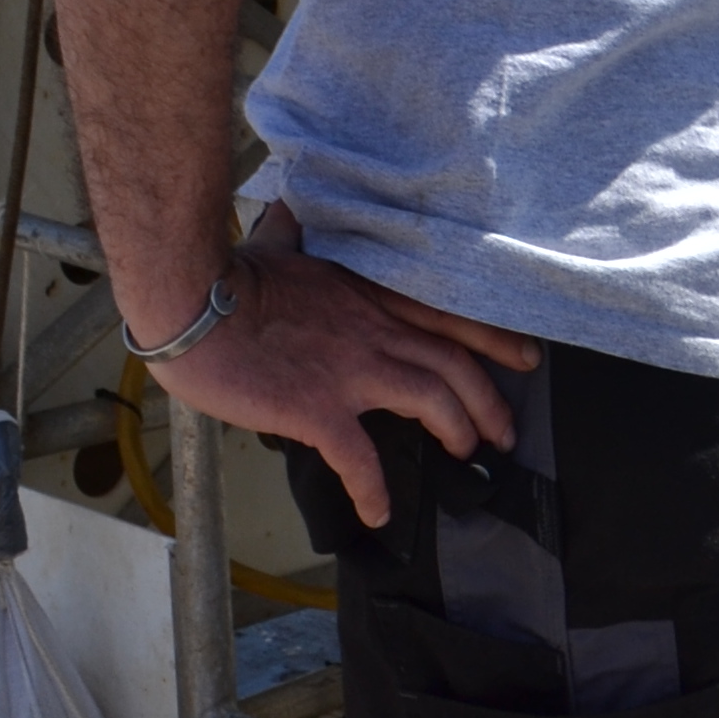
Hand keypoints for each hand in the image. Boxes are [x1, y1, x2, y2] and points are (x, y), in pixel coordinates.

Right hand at [141, 206, 540, 527]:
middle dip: (489, 400)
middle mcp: (372, 330)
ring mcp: (350, 369)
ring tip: (466, 454)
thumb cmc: (227, 278)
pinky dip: (374, 488)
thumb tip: (289, 205)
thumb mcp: (278, 247)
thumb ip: (293, 232)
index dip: (494, 340)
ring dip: (458, 430)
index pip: (449, 315)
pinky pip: (360, 457)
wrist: (192, 305)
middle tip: (505, 430)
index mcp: (368, 294)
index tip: (526, 357)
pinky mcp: (317, 408)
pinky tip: (379, 512)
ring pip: (432, 400)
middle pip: (454, 363)